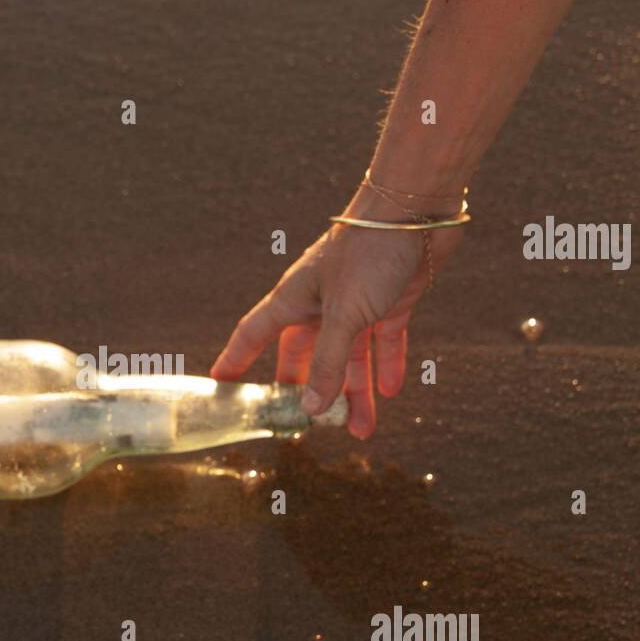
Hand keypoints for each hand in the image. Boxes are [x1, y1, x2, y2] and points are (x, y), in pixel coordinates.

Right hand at [210, 185, 463, 438]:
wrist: (417, 211)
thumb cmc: (369, 252)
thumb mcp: (344, 314)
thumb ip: (329, 363)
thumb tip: (312, 408)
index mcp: (295, 298)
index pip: (254, 335)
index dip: (236, 359)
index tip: (221, 384)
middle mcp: (321, 303)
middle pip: (307, 356)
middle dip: (309, 390)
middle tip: (306, 426)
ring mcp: (356, 303)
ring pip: (351, 357)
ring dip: (356, 391)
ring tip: (361, 429)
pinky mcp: (389, 301)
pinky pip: (383, 342)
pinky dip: (385, 365)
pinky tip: (389, 391)